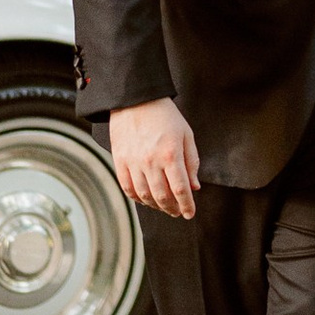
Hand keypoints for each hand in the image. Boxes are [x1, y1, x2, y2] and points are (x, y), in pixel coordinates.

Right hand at [108, 95, 200, 218]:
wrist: (136, 100)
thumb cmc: (165, 115)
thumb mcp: (186, 134)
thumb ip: (192, 162)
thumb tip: (194, 187)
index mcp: (171, 154)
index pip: (180, 189)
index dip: (186, 205)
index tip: (190, 214)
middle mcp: (151, 161)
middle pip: (162, 197)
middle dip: (172, 208)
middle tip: (178, 212)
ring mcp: (133, 162)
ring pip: (145, 195)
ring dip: (156, 206)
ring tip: (164, 206)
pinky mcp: (120, 161)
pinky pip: (127, 187)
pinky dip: (137, 198)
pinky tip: (145, 199)